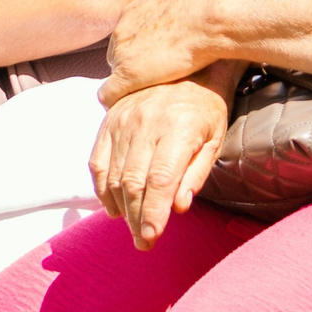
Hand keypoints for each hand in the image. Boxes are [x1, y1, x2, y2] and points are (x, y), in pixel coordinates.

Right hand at [90, 74, 230, 250]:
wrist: (187, 68)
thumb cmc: (206, 109)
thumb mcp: (214, 140)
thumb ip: (196, 174)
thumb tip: (178, 207)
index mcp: (176, 129)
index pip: (160, 180)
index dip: (153, 213)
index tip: (151, 237)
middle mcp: (145, 124)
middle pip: (133, 182)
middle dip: (136, 218)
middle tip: (143, 243)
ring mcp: (122, 121)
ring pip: (114, 175)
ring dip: (121, 208)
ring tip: (131, 229)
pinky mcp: (109, 120)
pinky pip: (97, 160)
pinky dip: (101, 188)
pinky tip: (112, 207)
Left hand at [101, 0, 212, 109]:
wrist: (208, 14)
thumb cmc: (206, 5)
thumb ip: (175, 5)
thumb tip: (189, 4)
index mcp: (133, 11)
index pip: (126, 35)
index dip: (140, 50)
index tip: (153, 59)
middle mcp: (122, 29)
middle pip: (118, 54)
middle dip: (132, 65)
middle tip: (152, 77)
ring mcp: (123, 52)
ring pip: (115, 73)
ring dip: (128, 83)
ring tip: (143, 94)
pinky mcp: (128, 74)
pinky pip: (109, 93)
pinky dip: (114, 101)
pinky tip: (120, 108)